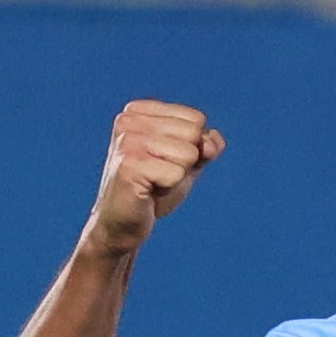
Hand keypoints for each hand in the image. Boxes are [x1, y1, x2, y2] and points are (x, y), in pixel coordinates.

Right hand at [89, 100, 223, 253]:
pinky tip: (147, 192)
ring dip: (176, 177)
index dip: (190, 148)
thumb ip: (205, 148)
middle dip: (184, 162)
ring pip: (188, 153)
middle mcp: (129, 120)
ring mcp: (127, 141)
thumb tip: (212, 141)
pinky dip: (168, 189)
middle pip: (193, 134)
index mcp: (139, 111)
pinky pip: (177, 174)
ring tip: (152, 183)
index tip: (163, 162)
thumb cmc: (153, 191)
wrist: (123, 224)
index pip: (196, 119)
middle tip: (158, 175)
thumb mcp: (186, 164)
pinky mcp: (129, 165)